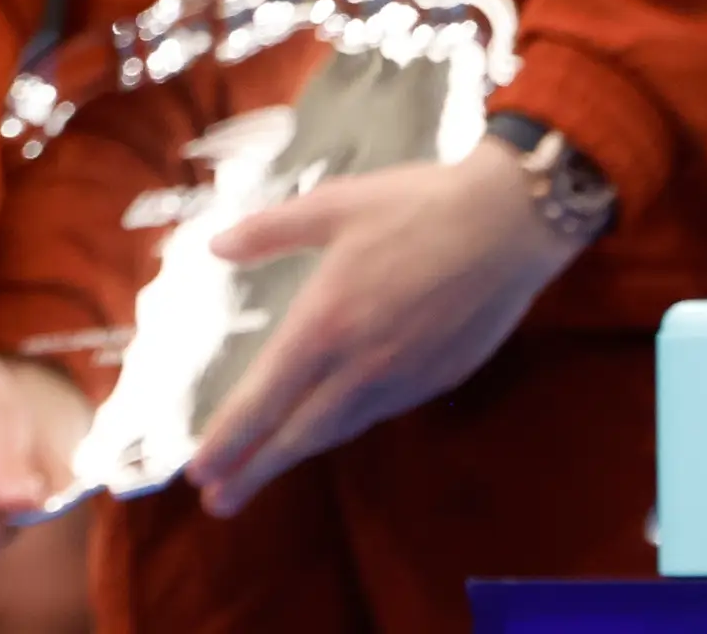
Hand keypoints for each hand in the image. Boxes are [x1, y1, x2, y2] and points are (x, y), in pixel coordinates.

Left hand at [178, 143, 587, 516]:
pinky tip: (327, 426)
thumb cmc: (415, 207)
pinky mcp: (437, 379)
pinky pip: (376, 414)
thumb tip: (213, 247)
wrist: (509, 224)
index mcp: (325, 323)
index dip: (229, 438)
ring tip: (262, 471)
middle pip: (298, 433)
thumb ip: (269, 231)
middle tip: (215, 500)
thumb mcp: (332, 205)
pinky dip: (341, 428)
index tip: (198, 471)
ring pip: (338, 429)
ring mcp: (402, 379)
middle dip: (252, 469)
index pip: (265, 398)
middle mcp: (361, 366)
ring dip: (294, 453)